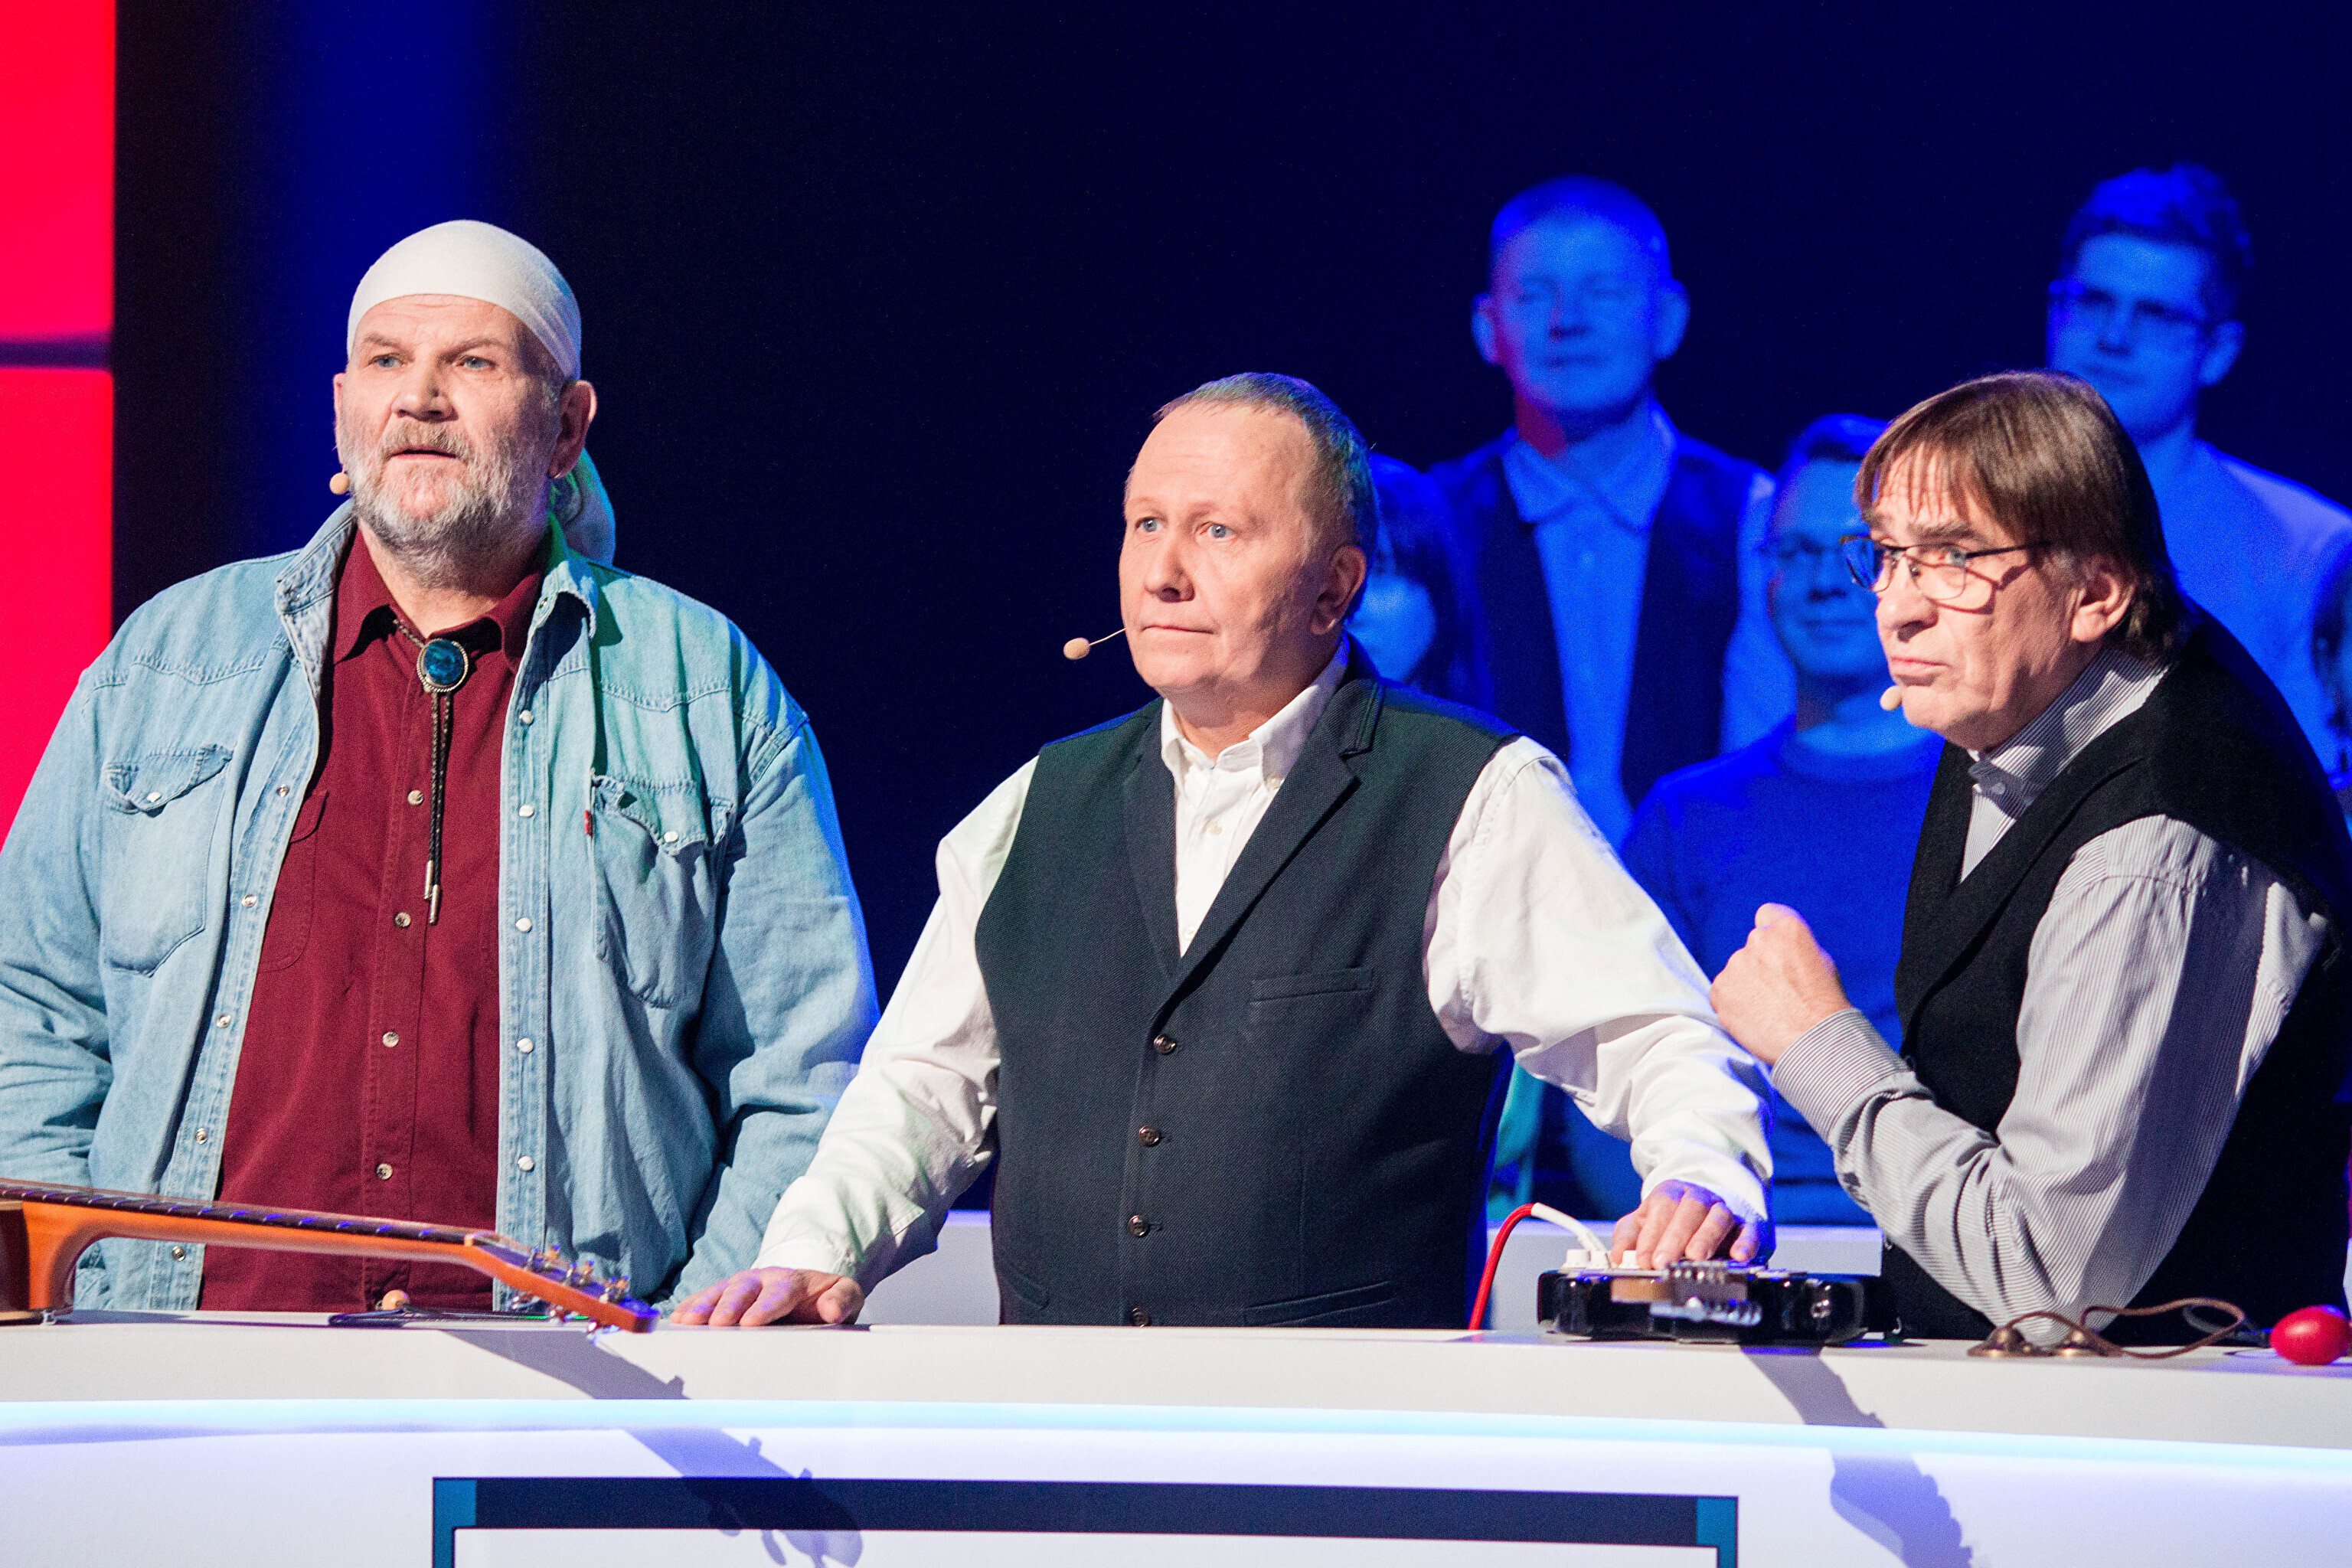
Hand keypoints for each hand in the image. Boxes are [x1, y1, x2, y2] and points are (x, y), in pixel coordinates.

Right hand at [668, 1266, 864, 1327]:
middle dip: (730, 1306)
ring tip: (686, 1322)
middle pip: (744, 1290)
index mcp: (793, 1282)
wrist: (808, 1287)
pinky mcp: (725, 1294)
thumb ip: (843, 1300)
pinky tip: (677, 1319)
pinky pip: (704, 1298)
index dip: (765, 1308)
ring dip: (703, 1306)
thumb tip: (832, 1310)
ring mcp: (741, 1285)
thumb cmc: (825, 1298)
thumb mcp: (845, 1295)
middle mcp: (762, 1280)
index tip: (751, 1323)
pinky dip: (690, 1306)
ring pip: (719, 1292)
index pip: (779, 1293)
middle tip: (718, 1324)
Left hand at [1609, 1180, 1771, 1265]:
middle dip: (1675, 1237)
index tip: (1644, 1259)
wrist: (1706, 1213)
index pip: (1662, 1205)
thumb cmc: (1671, 1221)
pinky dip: (1745, 1243)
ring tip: (1696, 1256)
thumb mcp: (1643, 1224)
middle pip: (1690, 1208)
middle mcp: (1699, 1198)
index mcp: (1672, 1193)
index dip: (1651, 1233)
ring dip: (1707, 1237)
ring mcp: (1724, 1211)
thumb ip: (1628, 1237)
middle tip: (1663, 1262)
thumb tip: (1619, 1255)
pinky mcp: (1746, 1227)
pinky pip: (1749, 1231)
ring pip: (1719, 1216)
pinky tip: (1738, 1256)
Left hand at [1710, 902, 1851, 1066]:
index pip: (1767, 914)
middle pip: (1752, 947)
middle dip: (1761, 965)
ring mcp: (1736, 964)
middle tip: (1778, 992)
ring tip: (1769, 1009)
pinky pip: (1723, 991)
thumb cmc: (1824, 1005)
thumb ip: (1793, 946)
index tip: (1776, 951)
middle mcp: (1757, 940)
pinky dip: (1733, 1003)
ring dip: (1747, 985)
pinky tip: (1754, 1017)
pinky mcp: (1720, 989)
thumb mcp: (1821, 961)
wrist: (1812, 1042)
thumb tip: (1778, 947)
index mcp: (1787, 928)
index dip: (1772, 934)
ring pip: (1737, 970)